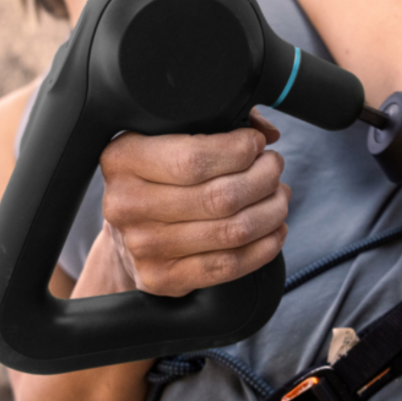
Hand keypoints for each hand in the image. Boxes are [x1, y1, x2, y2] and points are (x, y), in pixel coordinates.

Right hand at [94, 109, 290, 296]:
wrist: (125, 234)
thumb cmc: (156, 177)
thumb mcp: (166, 138)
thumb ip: (213, 123)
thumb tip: (265, 132)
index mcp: (124, 159)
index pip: (194, 158)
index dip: (239, 151)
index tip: (257, 144)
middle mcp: (127, 204)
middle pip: (221, 197)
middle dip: (263, 179)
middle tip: (273, 168)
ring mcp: (144, 246)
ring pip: (232, 231)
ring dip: (270, 211)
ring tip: (278, 196)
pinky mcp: (163, 277)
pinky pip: (230, 265)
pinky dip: (264, 246)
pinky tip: (273, 230)